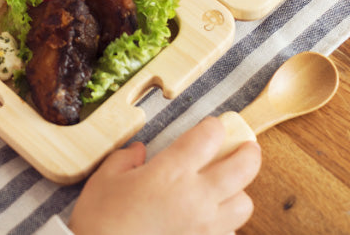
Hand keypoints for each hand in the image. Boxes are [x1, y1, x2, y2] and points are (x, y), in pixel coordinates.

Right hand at [68, 116, 261, 234]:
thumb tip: (139, 152)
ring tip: (226, 188)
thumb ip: (126, 159)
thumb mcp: (105, 179)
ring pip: (244, 204)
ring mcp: (205, 227)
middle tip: (246, 146)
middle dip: (249, 152)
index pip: (209, 138)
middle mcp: (197, 197)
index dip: (214, 126)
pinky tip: (209, 220)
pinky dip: (226, 224)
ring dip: (239, 192)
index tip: (212, 126)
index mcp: (172, 172)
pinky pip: (229, 232)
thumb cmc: (101, 220)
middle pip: (243, 168)